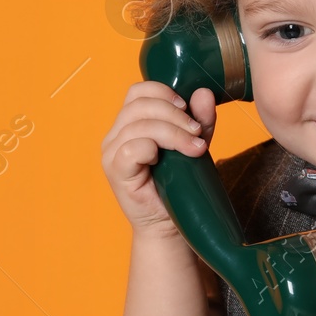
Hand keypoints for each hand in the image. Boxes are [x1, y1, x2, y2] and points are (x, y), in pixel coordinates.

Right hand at [100, 81, 217, 236]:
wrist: (171, 223)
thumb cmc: (180, 183)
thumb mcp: (194, 143)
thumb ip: (200, 118)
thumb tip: (203, 92)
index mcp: (130, 122)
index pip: (138, 91)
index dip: (163, 92)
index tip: (187, 108)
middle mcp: (116, 134)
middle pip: (140, 105)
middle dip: (174, 114)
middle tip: (197, 131)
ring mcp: (112, 152)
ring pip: (139, 125)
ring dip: (172, 133)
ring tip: (194, 148)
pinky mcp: (115, 171)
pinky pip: (130, 148)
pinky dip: (152, 148)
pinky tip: (164, 160)